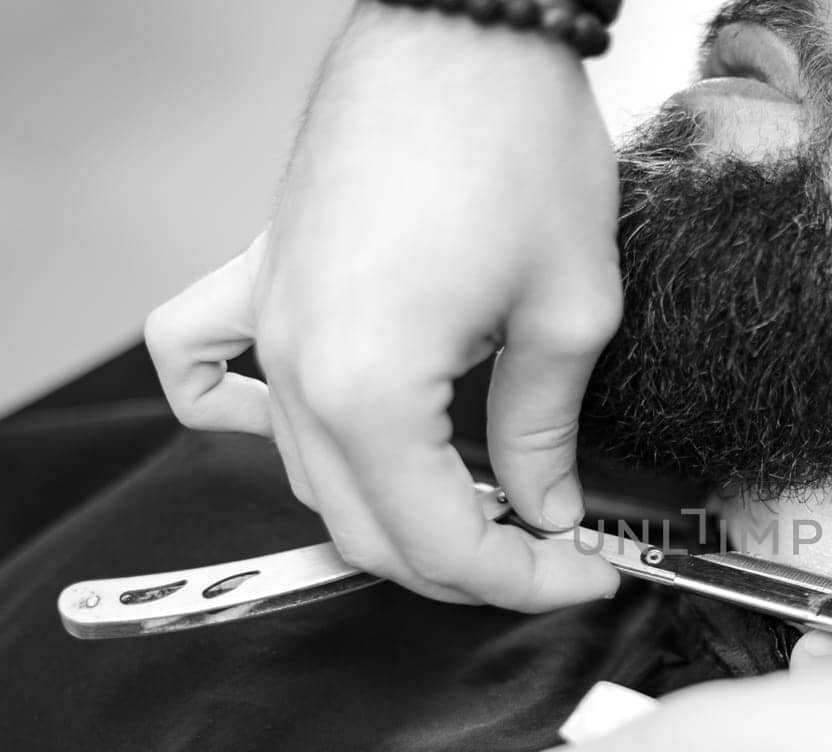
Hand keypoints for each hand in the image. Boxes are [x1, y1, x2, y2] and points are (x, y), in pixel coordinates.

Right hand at [144, 5, 620, 610]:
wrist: (463, 28)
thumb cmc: (513, 137)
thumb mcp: (569, 309)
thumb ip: (544, 429)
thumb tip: (544, 507)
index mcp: (370, 389)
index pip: (441, 542)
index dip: (525, 579)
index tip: (587, 572)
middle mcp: (297, 366)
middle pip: (366, 529)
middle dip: (466, 568)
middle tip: (546, 558)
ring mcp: (268, 322)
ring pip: (308, 476)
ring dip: (391, 514)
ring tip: (476, 512)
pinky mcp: (263, 278)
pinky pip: (207, 370)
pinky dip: (243, 419)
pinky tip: (307, 430)